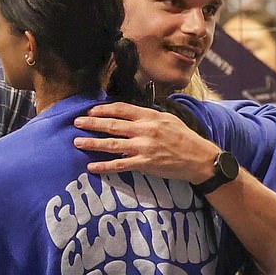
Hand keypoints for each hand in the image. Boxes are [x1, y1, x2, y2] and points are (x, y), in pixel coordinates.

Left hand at [73, 102, 218, 181]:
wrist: (199, 158)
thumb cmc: (185, 138)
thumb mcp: (169, 119)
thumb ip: (149, 116)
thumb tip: (132, 113)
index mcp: (150, 116)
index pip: (121, 108)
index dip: (103, 109)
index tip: (90, 111)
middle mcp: (144, 130)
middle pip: (112, 124)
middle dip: (91, 123)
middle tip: (76, 123)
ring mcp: (143, 147)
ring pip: (111, 144)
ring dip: (92, 143)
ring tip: (77, 142)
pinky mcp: (144, 163)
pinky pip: (120, 165)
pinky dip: (104, 166)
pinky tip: (91, 166)